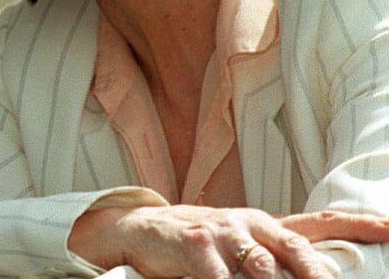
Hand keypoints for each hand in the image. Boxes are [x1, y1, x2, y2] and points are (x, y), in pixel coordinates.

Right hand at [70, 204, 388, 277]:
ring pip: (263, 268)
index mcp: (265, 223)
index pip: (317, 222)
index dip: (356, 224)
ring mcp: (223, 232)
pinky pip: (219, 276)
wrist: (139, 229)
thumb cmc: (196, 245)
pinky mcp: (195, 244)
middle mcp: (249, 223)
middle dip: (318, 276)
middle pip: (296, 251)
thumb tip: (313, 270)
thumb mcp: (238, 244)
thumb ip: (272, 256)